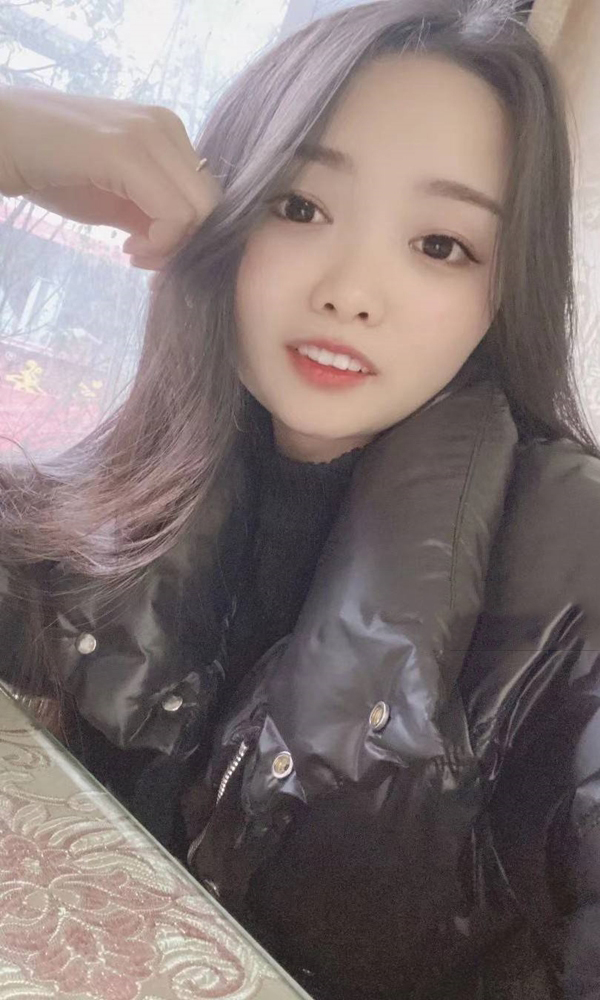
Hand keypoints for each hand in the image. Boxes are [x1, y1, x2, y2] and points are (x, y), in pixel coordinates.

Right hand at [0, 86, 222, 268]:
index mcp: (168, 132)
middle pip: (213, 204)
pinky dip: (160, 244)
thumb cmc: (52, 170)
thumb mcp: (116, 199)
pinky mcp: (127, 151)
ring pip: (202, 211)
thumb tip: (185, 247)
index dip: (191, 236)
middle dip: (187, 245)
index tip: (150, 252)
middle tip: (145, 259)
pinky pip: (174, 215)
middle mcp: (166, 125)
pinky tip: (127, 248)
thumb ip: (154, 216)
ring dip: (173, 248)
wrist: (0, 143)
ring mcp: (148, 134)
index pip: (209, 195)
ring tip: (133, 253)